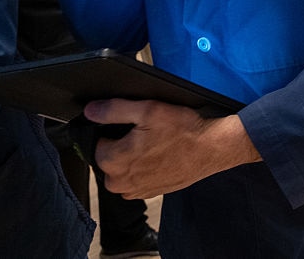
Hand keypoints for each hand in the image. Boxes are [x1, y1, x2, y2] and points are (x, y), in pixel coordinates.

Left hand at [84, 99, 260, 199]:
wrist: (213, 148)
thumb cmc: (184, 130)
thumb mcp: (149, 109)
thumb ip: (114, 110)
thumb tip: (90, 111)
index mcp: (115, 161)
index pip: (96, 144)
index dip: (113, 131)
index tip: (133, 126)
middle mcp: (121, 182)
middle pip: (107, 160)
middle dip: (120, 147)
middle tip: (146, 134)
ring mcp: (137, 191)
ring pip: (121, 172)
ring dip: (131, 160)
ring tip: (155, 146)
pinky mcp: (151, 193)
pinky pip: (136, 181)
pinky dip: (144, 170)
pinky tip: (161, 157)